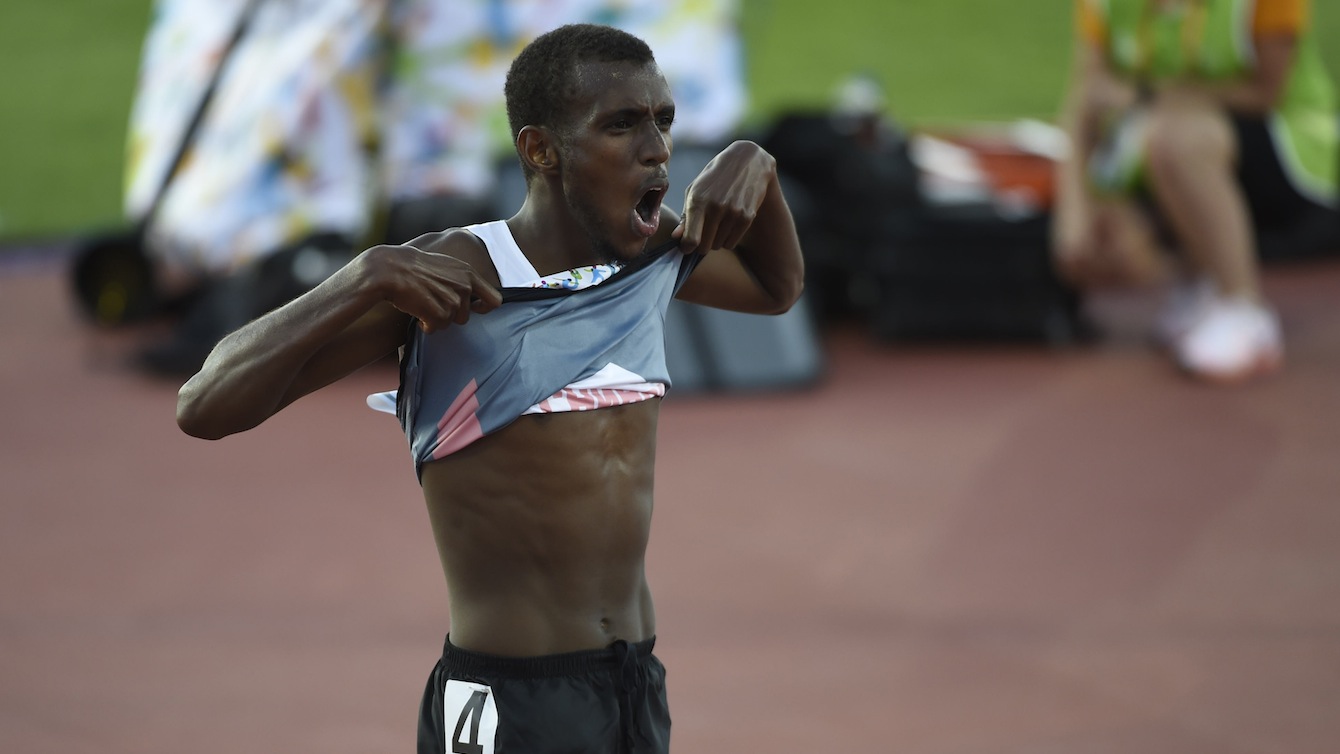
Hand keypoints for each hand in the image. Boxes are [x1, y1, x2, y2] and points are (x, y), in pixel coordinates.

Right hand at [362, 244, 501, 332]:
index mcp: (469, 274)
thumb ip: (463, 280)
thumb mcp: (447, 265)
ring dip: (437, 318)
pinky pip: (435, 328)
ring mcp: (452, 302)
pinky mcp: (439, 314)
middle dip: (451, 314)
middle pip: (466, 316)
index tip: (475, 309)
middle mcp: (465, 287)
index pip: (495, 300)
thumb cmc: (415, 267)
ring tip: (423, 304)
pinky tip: (417, 312)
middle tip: (434, 302)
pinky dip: (426, 324)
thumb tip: (473, 296)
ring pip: (450, 322)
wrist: (391, 269)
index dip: (485, 308)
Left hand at [672, 141, 776, 254]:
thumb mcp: (695, 190)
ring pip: (718, 245)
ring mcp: (733, 212)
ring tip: (717, 224)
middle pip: (704, 247)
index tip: (686, 247)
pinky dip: (727, 239)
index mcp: (698, 200)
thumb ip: (685, 215)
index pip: (691, 239)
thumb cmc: (715, 177)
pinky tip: (727, 224)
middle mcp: (716, 207)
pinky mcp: (747, 217)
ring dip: (715, 240)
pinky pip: (731, 243)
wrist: (748, 161)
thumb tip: (676, 237)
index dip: (686, 247)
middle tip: (702, 234)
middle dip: (700, 245)